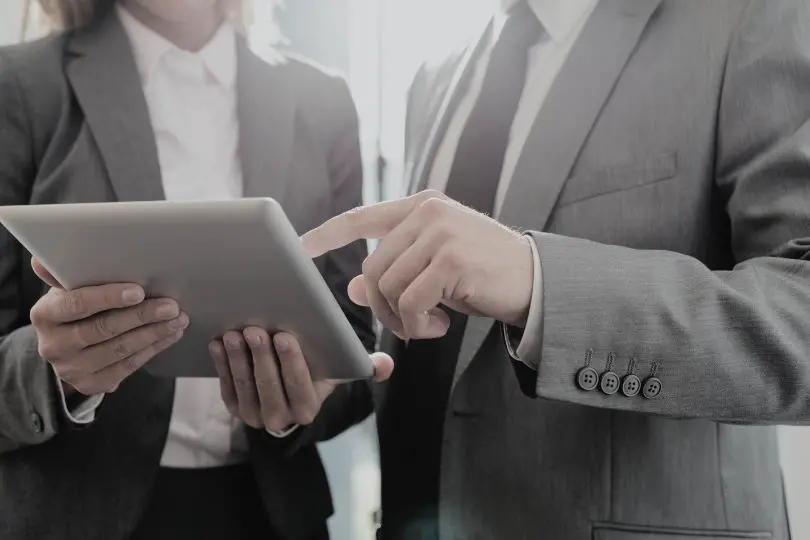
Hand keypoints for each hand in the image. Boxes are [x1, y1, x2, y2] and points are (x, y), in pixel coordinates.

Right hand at [29, 258, 189, 395]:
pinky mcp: (91, 384)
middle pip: (104, 328)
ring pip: (120, 349)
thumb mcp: (69, 289)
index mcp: (45, 315)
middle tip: (172, 306)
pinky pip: (129, 366)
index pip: (77, 304)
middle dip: (142, 315)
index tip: (139, 291)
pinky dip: (154, 348)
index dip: (108, 297)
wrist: (67, 348)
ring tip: (179, 319)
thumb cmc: (75, 307)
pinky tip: (171, 334)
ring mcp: (71, 369)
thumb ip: (68, 274)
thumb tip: (42, 260)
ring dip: (155, 333)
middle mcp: (53, 345)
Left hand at [209, 328, 392, 432]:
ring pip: (245, 386)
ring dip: (238, 359)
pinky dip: (222, 365)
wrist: (290, 387)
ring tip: (236, 332)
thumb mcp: (343, 370)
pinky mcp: (235, 408)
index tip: (285, 335)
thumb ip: (367, 367)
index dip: (291, 362)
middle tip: (255, 329)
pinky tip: (219, 343)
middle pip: (268, 387)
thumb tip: (385, 366)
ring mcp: (254, 416)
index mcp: (308, 409)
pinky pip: (227, 387)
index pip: (299, 386)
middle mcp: (280, 420)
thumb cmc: (320, 369)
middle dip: (261, 357)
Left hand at [301, 190, 533, 339]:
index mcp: (420, 206)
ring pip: (388, 285)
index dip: (327, 234)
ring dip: (400, 318)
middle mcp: (427, 212)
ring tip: (426, 325)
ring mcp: (440, 232)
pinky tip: (437, 326)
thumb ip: (396, 272)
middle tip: (405, 324)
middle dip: (382, 305)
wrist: (534, 280)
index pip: (362, 217)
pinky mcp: (451, 258)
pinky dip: (415, 324)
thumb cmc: (482, 275)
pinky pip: (409, 301)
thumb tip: (357, 289)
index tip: (299, 247)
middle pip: (373, 266)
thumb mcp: (433, 271)